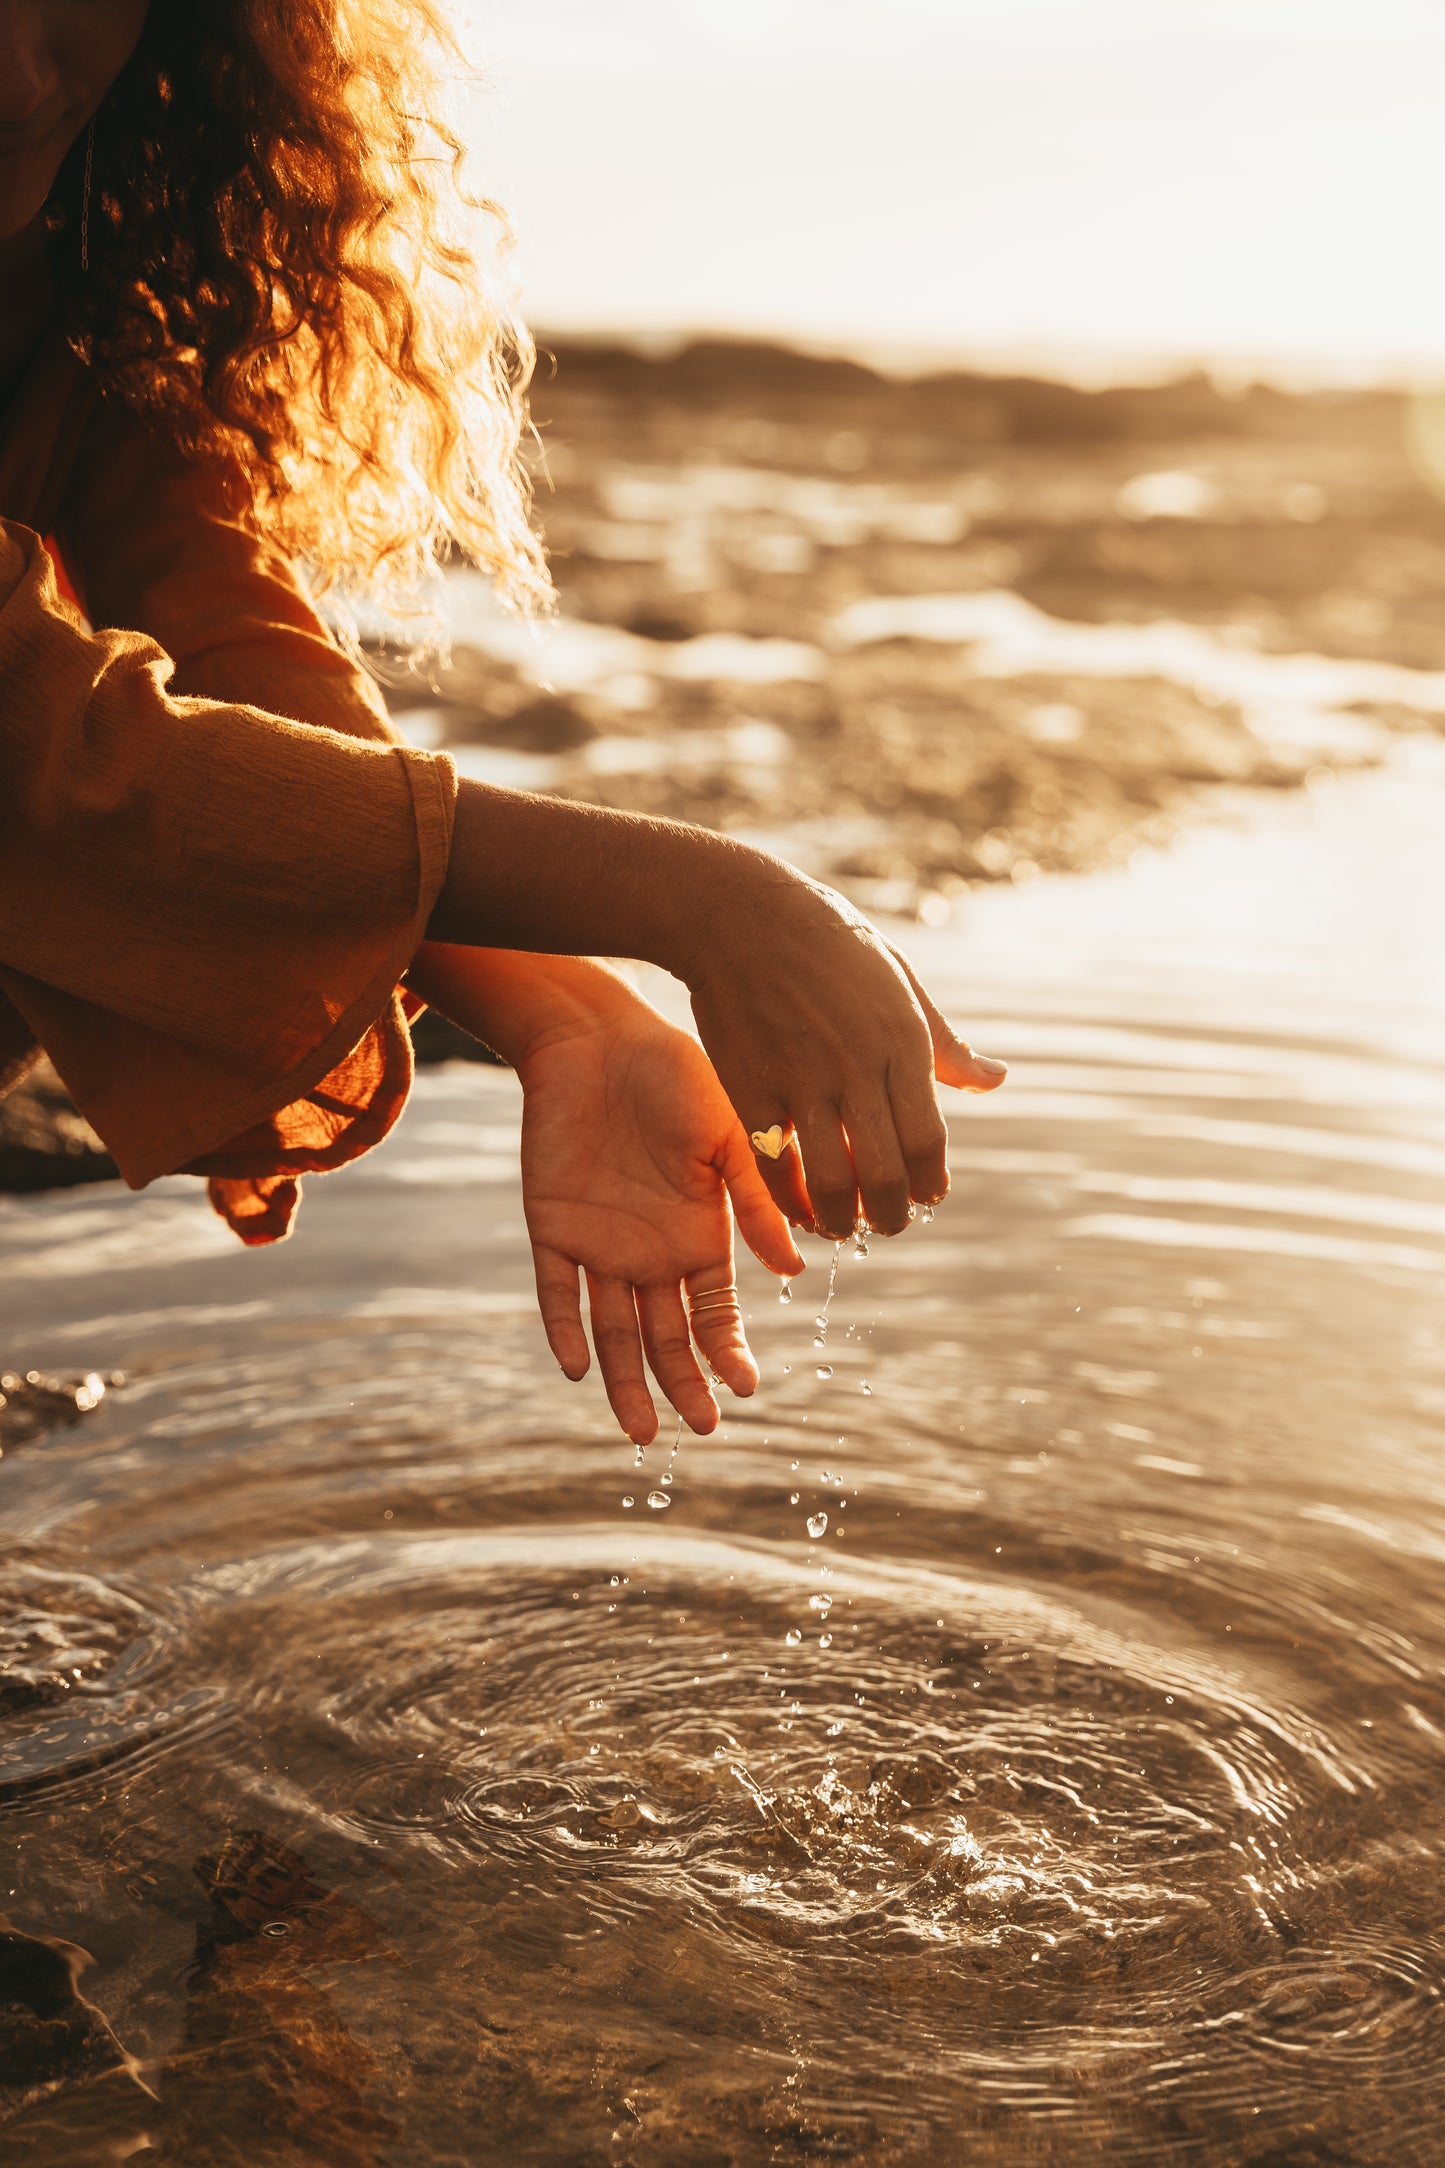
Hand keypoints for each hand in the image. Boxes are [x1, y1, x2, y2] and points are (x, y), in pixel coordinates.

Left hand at [516, 999, 804, 1444]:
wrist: (599, 1038)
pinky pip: (556, 1291)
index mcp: (699, 1231)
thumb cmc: (676, 1075)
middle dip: (681, 1384)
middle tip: (701, 1430)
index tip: (744, 1390)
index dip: (726, 1351)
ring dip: (626, 1380)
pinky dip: (566, 1329)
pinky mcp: (552, 1225)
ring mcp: (600, 1242)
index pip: (713, 1311)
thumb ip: (757, 1205)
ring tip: (642, 1432)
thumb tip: (797, 1270)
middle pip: (664, 1335)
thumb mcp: (727, 1140)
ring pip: (612, 1330)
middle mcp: (650, 1249)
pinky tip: (578, 1369)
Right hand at [685, 866, 1005, 1239]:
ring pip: (831, 1181)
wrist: (740, 915)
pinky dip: (789, 1202)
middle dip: (892, 1216)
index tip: (927, 1195)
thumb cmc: (829, 942)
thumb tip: (995, 1082)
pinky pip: (774, 1167)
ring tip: (843, 1226)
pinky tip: (798, 1207)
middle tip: (888, 1223)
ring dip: (842, 1220)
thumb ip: (945, 1044)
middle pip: (885, 1174)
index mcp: (901, 1040)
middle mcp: (857, 1067)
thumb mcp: (900, 981)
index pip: (928, 1141)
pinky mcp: (751, 1089)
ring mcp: (802, 1081)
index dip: (931, 1184)